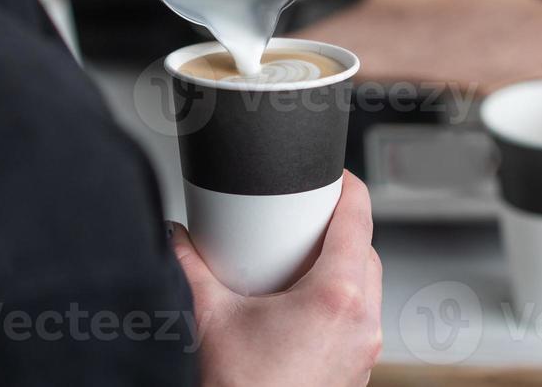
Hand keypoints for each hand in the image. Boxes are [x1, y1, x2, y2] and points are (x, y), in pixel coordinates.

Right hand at [170, 172, 383, 386]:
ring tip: (298, 261)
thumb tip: (175, 236)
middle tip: (301, 218)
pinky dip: (338, 302)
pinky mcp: (354, 373)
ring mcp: (362, 352)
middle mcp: (361, 323)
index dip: (347, 184)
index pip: (359, 216)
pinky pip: (358, 320)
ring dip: (340, 266)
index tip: (332, 174)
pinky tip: (300, 306)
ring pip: (366, 288)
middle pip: (366, 249)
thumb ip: (188, 264)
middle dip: (337, 228)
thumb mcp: (207, 316)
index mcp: (337, 297)